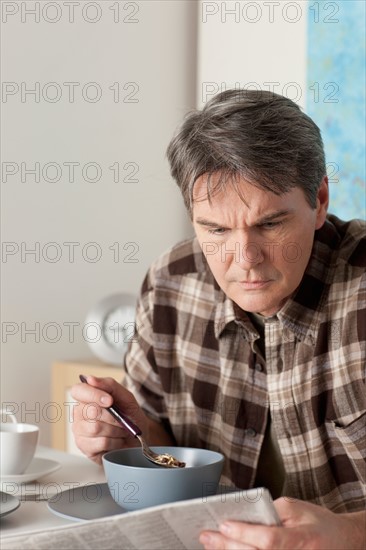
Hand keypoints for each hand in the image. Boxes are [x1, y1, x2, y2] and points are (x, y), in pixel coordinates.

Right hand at [70, 375, 148, 463]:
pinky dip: (116, 441)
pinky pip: (101, 442)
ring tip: (121, 430)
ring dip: (116, 429)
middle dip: (112, 416)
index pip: (78, 391)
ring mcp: (80, 431)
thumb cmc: (129, 415)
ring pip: (96, 428)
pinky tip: (117, 440)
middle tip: (122, 419)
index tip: (110, 401)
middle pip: (90, 411)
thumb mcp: (125, 397)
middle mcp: (79, 414)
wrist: (139, 437)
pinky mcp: (85, 447)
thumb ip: (109, 385)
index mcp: (86, 398)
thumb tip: (90, 379)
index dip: (93, 395)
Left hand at [199, 498, 365, 549]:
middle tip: (206, 535)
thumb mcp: (297, 508)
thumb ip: (271, 511)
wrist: (342, 543)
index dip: (245, 533)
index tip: (224, 524)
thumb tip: (242, 513)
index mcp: (302, 539)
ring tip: (210, 544)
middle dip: (227, 546)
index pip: (270, 540)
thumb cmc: (317, 523)